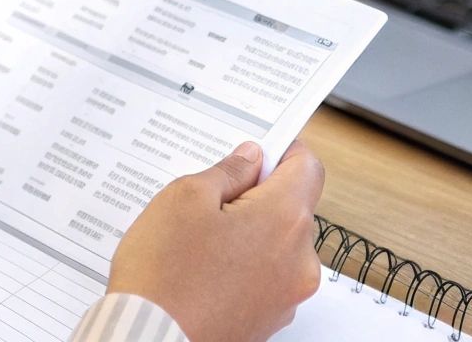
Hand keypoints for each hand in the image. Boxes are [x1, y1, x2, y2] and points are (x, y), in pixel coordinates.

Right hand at [106, 140, 323, 341]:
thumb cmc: (164, 276)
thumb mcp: (183, 198)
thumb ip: (226, 171)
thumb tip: (249, 159)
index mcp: (284, 220)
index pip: (307, 167)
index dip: (282, 152)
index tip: (256, 151)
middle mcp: (299, 260)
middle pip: (291, 208)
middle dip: (254, 197)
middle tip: (207, 201)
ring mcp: (286, 295)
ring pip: (276, 244)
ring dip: (247, 234)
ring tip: (197, 242)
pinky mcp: (269, 319)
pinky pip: (264, 277)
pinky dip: (241, 267)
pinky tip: (201, 270)